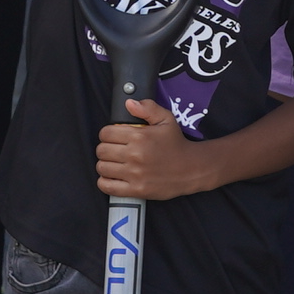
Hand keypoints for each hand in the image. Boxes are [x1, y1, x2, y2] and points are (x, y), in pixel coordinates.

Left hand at [95, 96, 224, 200]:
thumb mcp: (167, 120)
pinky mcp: (136, 189)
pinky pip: (107, 186)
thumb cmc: (177, 144)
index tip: (114, 137)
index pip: (106, 133)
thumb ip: (148, 108)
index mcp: (140, 136)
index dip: (108, 133)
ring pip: (102, 167)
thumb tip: (129, 103)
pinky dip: (105, 181)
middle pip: (102, 150)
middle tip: (115, 149)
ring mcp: (135, 174)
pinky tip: (114, 176)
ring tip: (116, 162)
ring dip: (106, 164)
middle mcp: (135, 155)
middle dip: (106, 148)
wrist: (192, 169)